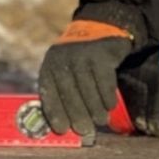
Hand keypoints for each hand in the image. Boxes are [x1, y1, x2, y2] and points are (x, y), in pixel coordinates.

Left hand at [37, 20, 133, 135]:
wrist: (100, 28)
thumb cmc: (80, 60)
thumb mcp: (65, 70)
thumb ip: (63, 92)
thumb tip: (62, 126)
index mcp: (49, 65)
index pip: (48, 91)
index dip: (54, 111)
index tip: (62, 129)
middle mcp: (62, 58)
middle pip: (68, 91)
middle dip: (76, 113)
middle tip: (84, 130)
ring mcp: (81, 54)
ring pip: (87, 87)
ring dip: (94, 108)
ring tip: (99, 121)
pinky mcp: (100, 53)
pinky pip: (103, 79)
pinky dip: (106, 95)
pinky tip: (110, 106)